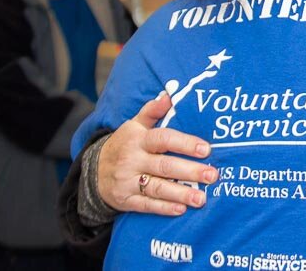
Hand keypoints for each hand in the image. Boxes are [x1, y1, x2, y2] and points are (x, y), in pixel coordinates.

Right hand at [97, 92, 218, 214]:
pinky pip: (146, 205)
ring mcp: (127, 181)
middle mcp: (132, 160)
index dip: (185, 143)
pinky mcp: (125, 200)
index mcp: (137, 139)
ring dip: (180, 194)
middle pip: (164, 166)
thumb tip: (169, 95)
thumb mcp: (134, 125)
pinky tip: (181, 210)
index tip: (206, 149)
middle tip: (212, 175)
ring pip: (157, 188)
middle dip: (190, 171)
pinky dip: (163, 208)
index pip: (163, 139)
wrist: (93, 172)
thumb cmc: (125, 144)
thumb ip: (153, 110)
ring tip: (202, 198)